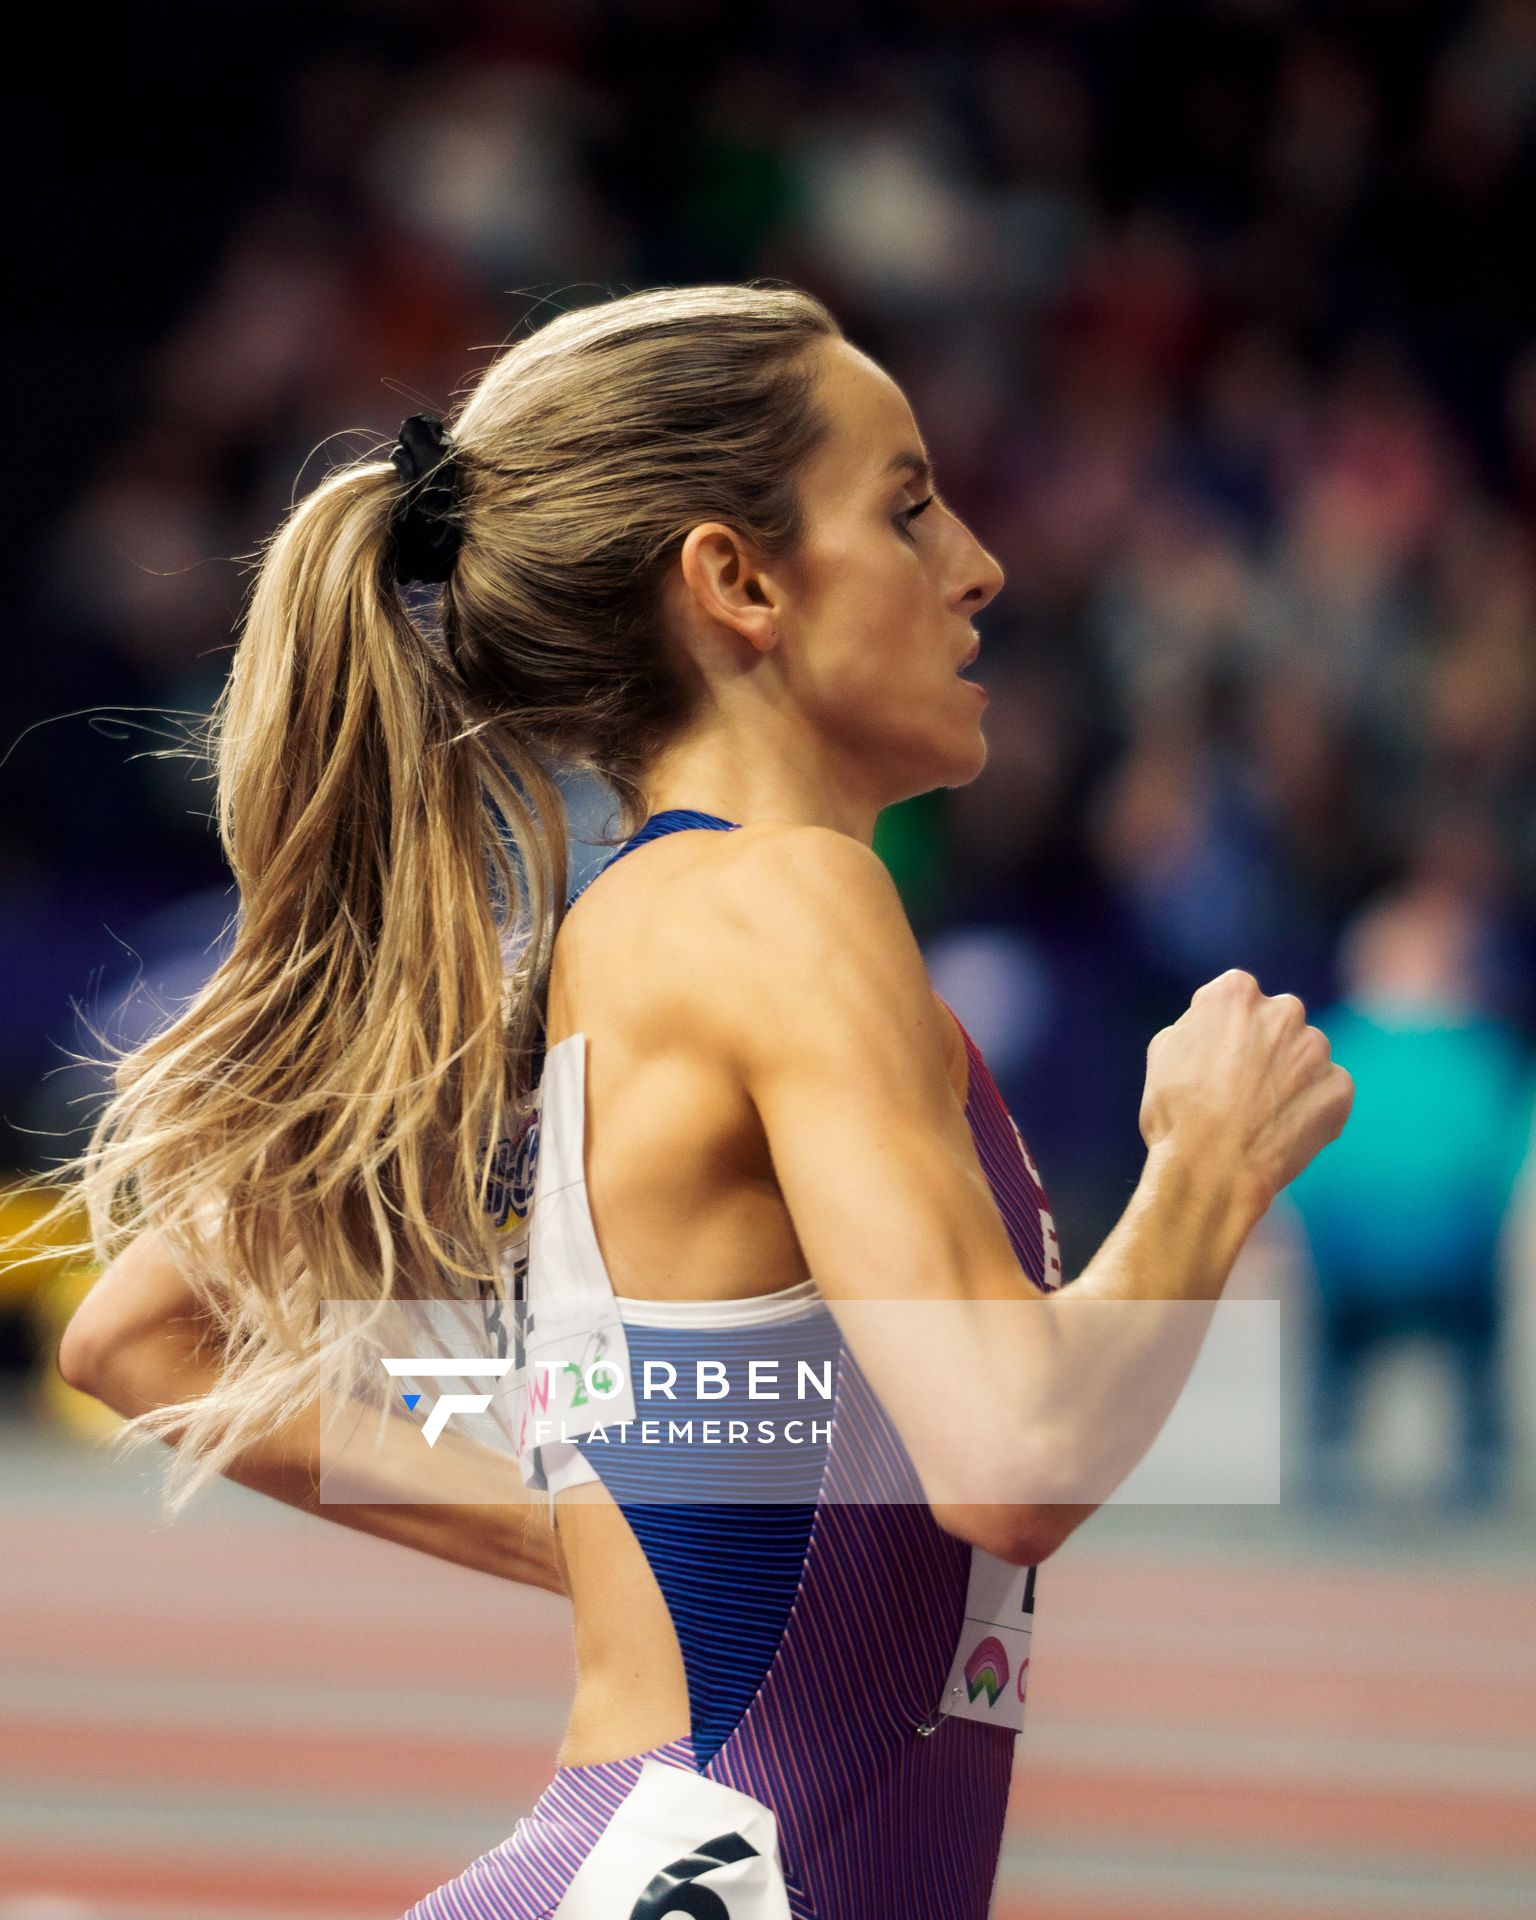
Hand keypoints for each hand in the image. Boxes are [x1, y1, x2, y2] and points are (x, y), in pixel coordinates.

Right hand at [1139, 969, 1353, 1210]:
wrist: (1211, 1171)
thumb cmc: (1177, 1113)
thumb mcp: (1165, 1051)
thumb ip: (1200, 1025)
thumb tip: (1217, 1027)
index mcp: (1235, 992)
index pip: (1234, 999)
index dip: (1221, 1032)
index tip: (1212, 1061)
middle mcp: (1283, 1010)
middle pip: (1276, 1023)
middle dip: (1263, 1048)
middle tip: (1238, 1089)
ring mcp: (1316, 1049)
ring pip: (1304, 1057)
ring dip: (1288, 1077)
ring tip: (1259, 1116)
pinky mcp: (1339, 1087)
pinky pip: (1326, 1091)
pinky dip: (1309, 1107)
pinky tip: (1280, 1131)